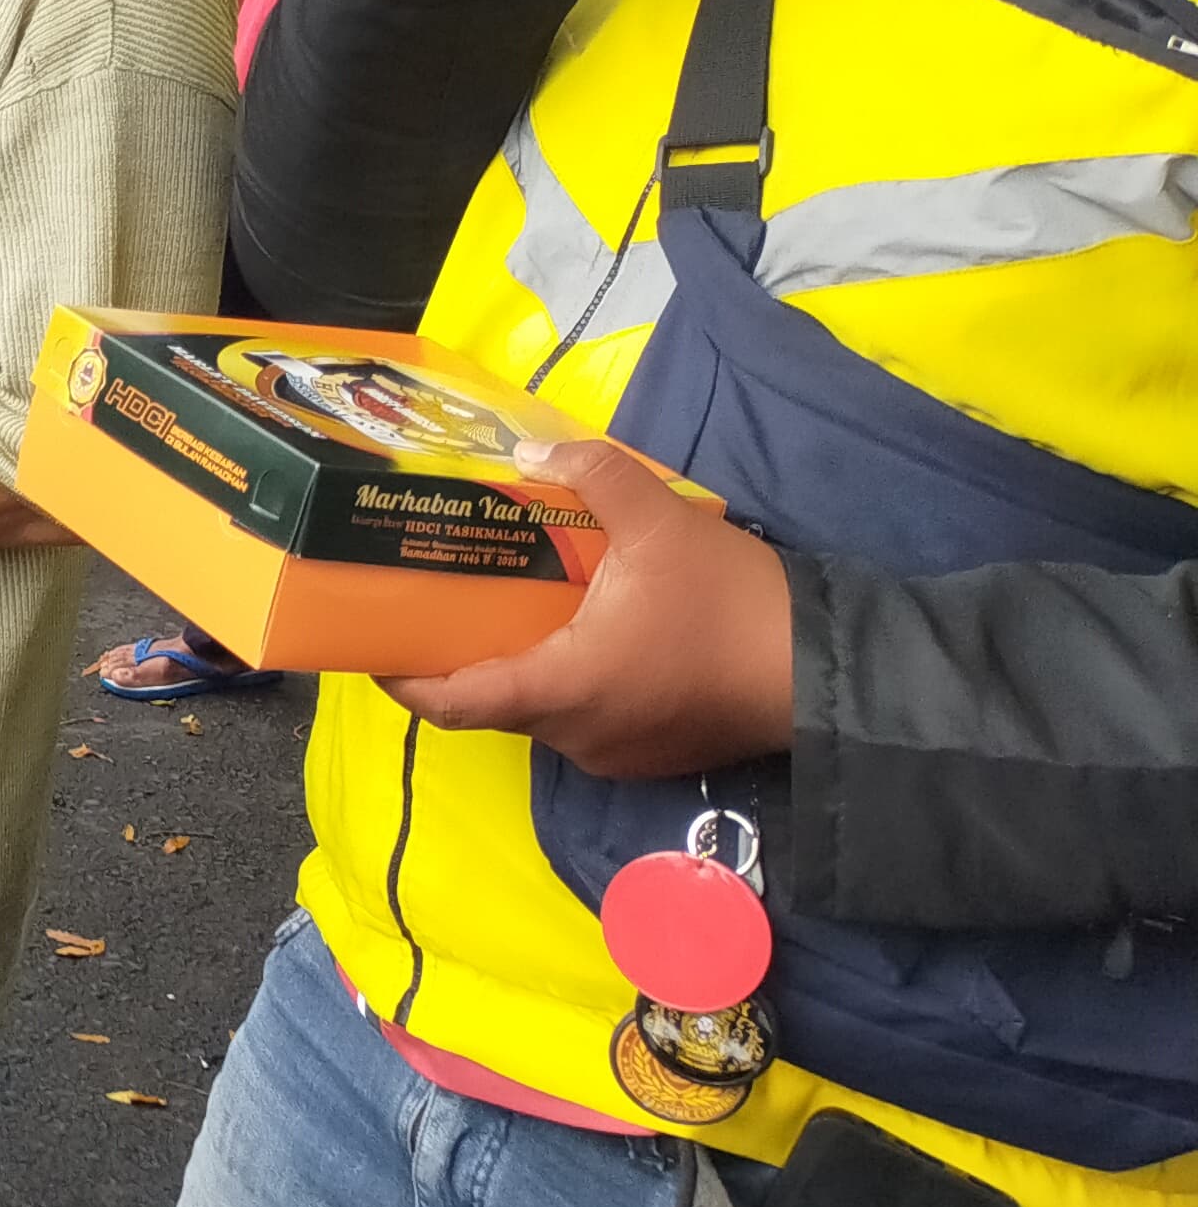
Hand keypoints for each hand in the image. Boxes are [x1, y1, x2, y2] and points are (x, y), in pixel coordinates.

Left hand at [378, 439, 791, 777]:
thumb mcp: (660, 521)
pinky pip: (589, 721)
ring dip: (525, 668)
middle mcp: (577, 736)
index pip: (453, 706)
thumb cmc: (733, 604)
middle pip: (494, 705)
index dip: (405, 681)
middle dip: (465, 659)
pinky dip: (571, 683)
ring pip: (544, 714)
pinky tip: (583, 633)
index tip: (376, 649)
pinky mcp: (652, 754)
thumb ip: (593, 475)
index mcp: (561, 690)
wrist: (831, 674)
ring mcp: (616, 754)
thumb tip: (532, 452)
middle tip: (450, 603)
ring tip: (515, 607)